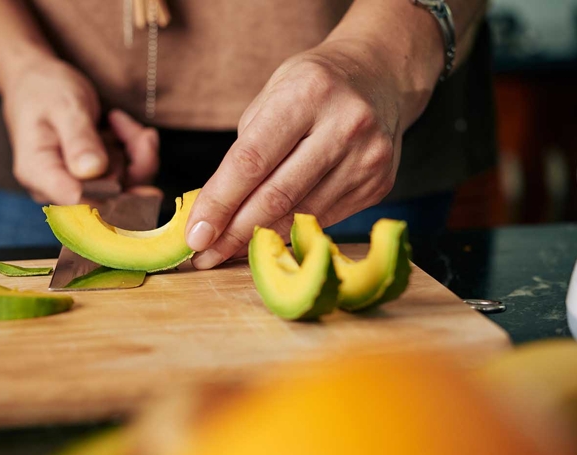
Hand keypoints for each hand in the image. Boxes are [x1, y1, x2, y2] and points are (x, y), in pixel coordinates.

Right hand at [3, 59, 158, 204]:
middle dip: (133, 164)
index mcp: (38, 172)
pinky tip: (133, 131)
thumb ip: (79, 139)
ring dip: (139, 156)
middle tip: (133, 129)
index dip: (110, 195)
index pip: (75, 200)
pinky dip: (139, 154)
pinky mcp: (99, 183)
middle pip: (110, 200)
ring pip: (128, 190)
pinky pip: (132, 179)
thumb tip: (93, 172)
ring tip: (122, 121)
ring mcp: (81, 188)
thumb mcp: (64, 106)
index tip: (133, 172)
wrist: (40, 84)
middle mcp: (58, 189)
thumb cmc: (47, 91)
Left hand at [185, 41, 412, 268]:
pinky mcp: (379, 185)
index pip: (252, 160)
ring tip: (227, 252)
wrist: (381, 77)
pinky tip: (265, 237)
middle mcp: (344, 125)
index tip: (194, 235)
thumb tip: (217, 211)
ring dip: (258, 239)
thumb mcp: (273, 94)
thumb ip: (248, 149)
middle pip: (277, 196)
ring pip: (300, 215)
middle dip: (233, 233)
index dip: (219, 202)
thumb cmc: (313, 86)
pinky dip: (288, 231)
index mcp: (308, 93)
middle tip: (204, 256)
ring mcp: (367, 159)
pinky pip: (322, 219)